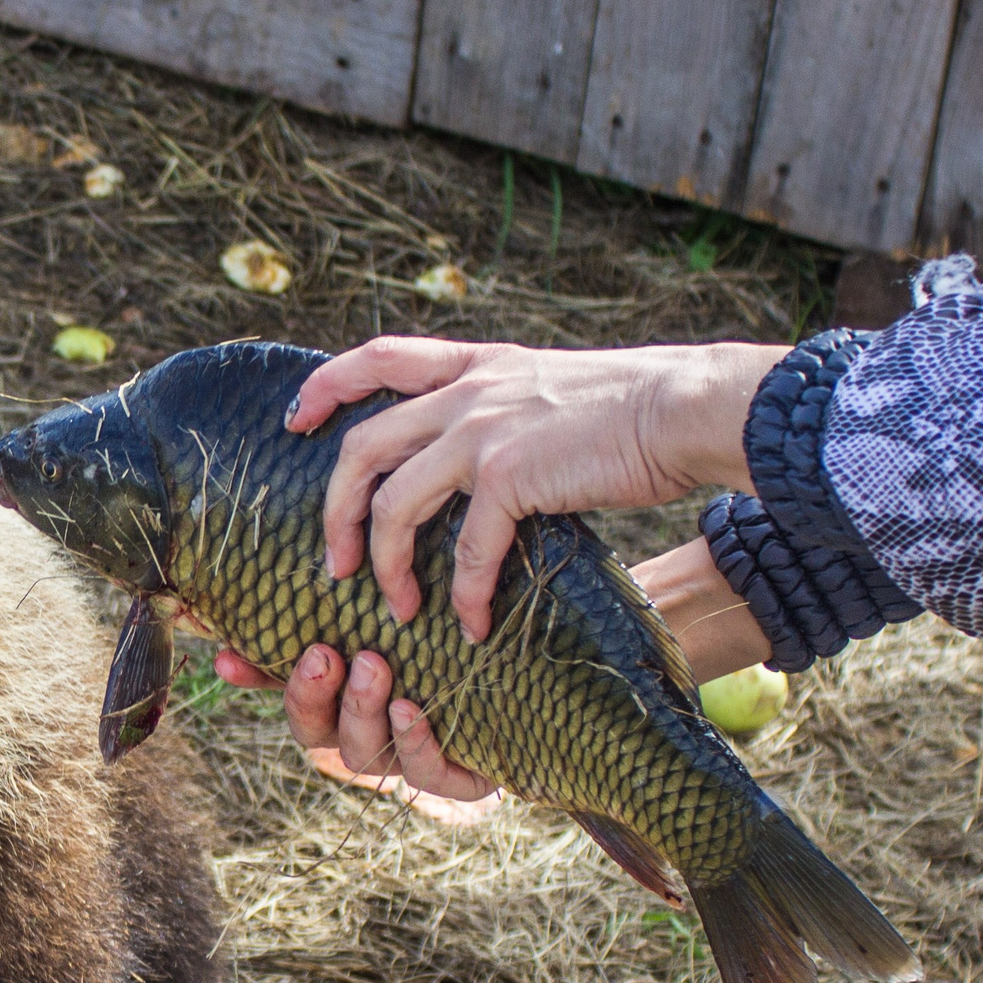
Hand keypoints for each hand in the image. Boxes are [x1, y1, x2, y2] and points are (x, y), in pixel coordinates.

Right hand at [214, 536, 774, 800]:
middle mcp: (386, 720)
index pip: (290, 681)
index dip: (254, 673)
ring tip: (378, 669)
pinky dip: (417, 746)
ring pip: (361, 757)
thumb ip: (399, 543)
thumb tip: (335, 480)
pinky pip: (428, 776)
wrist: (613, 651)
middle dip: (306, 693)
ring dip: (361, 713)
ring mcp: (427, 752)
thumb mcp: (456, 566)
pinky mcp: (473, 775)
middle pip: (314, 727)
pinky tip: (422, 708)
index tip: (228, 658)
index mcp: (366, 675)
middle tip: (323, 652)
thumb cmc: (523, 604)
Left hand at [287, 337, 787, 640]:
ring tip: (394, 606)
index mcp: (473, 367)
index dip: (326, 386)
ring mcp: (483, 431)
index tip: (295, 421)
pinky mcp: (511, 474)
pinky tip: (471, 625)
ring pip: (394, 503)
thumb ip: (500, 411)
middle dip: (337, 511)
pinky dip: (464, 594)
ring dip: (386, 563)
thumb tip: (474, 456)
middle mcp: (467, 393)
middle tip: (335, 563)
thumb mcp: (547, 390)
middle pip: (361, 448)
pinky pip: (466, 548)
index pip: (377, 357)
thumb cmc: (630, 412)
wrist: (687, 407)